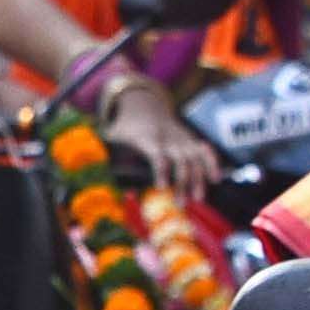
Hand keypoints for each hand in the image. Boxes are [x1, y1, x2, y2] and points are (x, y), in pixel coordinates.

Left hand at [105, 82, 218, 199]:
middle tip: (181, 204)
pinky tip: (216, 179)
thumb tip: (92, 167)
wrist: (144, 105)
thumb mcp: (112, 135)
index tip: (162, 188)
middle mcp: (169, 139)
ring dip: (199, 179)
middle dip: (183, 183)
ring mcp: (181, 138)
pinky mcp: (189, 140)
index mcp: (149, 139)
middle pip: (180, 161)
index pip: (158, 156)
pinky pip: (204, 151)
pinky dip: (212, 163)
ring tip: (198, 199)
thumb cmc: (125, 126)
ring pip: (195, 159)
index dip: (162, 171)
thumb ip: (105, 150)